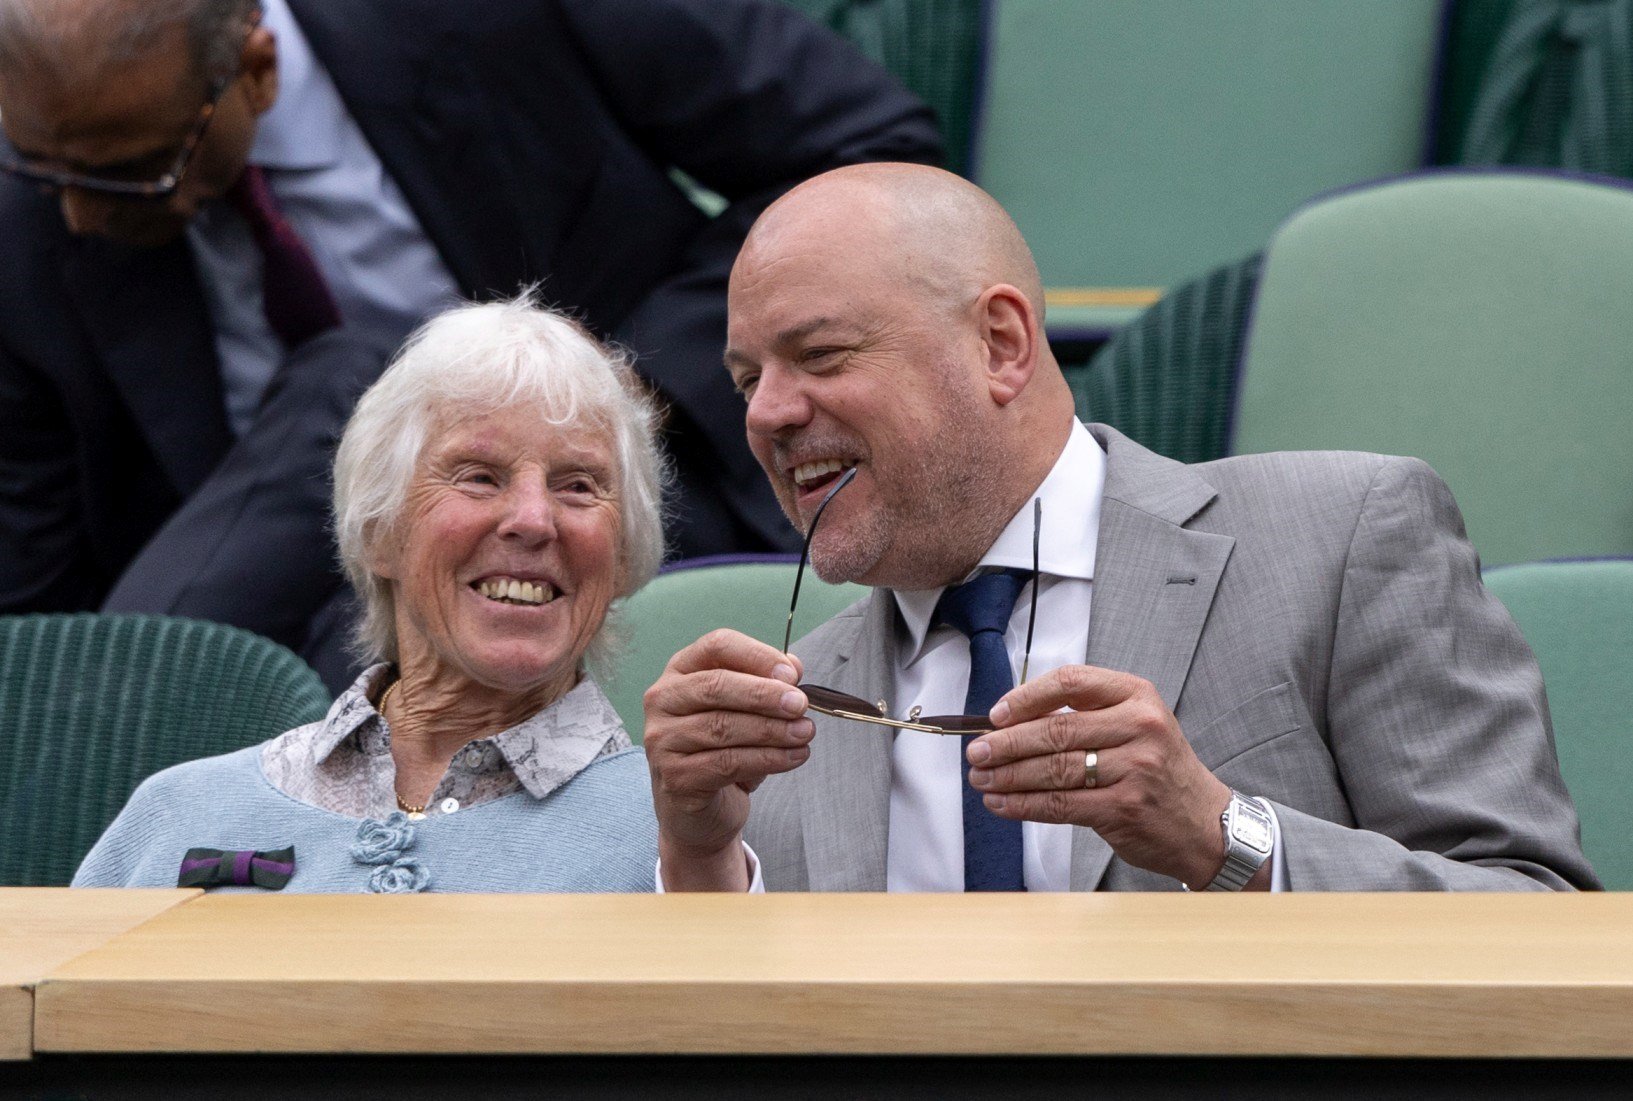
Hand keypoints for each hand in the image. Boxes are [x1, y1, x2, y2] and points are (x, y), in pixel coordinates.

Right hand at [643, 629, 813, 889]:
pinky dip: (767, 759)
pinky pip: (726, 763)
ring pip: (722, 727)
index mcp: (681, 670)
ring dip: (772, 730)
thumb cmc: (723, 747)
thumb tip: (793, 667)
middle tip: (801, 705)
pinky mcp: (674, 777)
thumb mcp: (745, 710)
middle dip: (765, 695)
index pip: (716, 646)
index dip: (757, 656)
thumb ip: (766, 683)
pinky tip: (794, 757)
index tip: (792, 674)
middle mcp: (663, 700)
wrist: (701, 810)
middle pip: (715, 685)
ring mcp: (663, 740)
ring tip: (805, 732)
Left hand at [967, 664, 1239, 887]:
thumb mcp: (1135, 725)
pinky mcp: (1124, 807)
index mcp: (1137, 695)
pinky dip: (1024, 805)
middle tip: (976, 751)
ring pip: (1053, 769)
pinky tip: (1001, 803)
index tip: (996, 714)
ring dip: (1008, 776)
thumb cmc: (1158, 769)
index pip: (1070, 682)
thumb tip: (1010, 724)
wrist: (1203, 822)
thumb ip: (1084, 717)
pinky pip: (1060, 803)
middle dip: (1006, 742)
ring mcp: (1134, 768)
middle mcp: (1139, 726)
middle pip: (1055, 730)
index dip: (1026, 697)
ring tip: (981, 778)